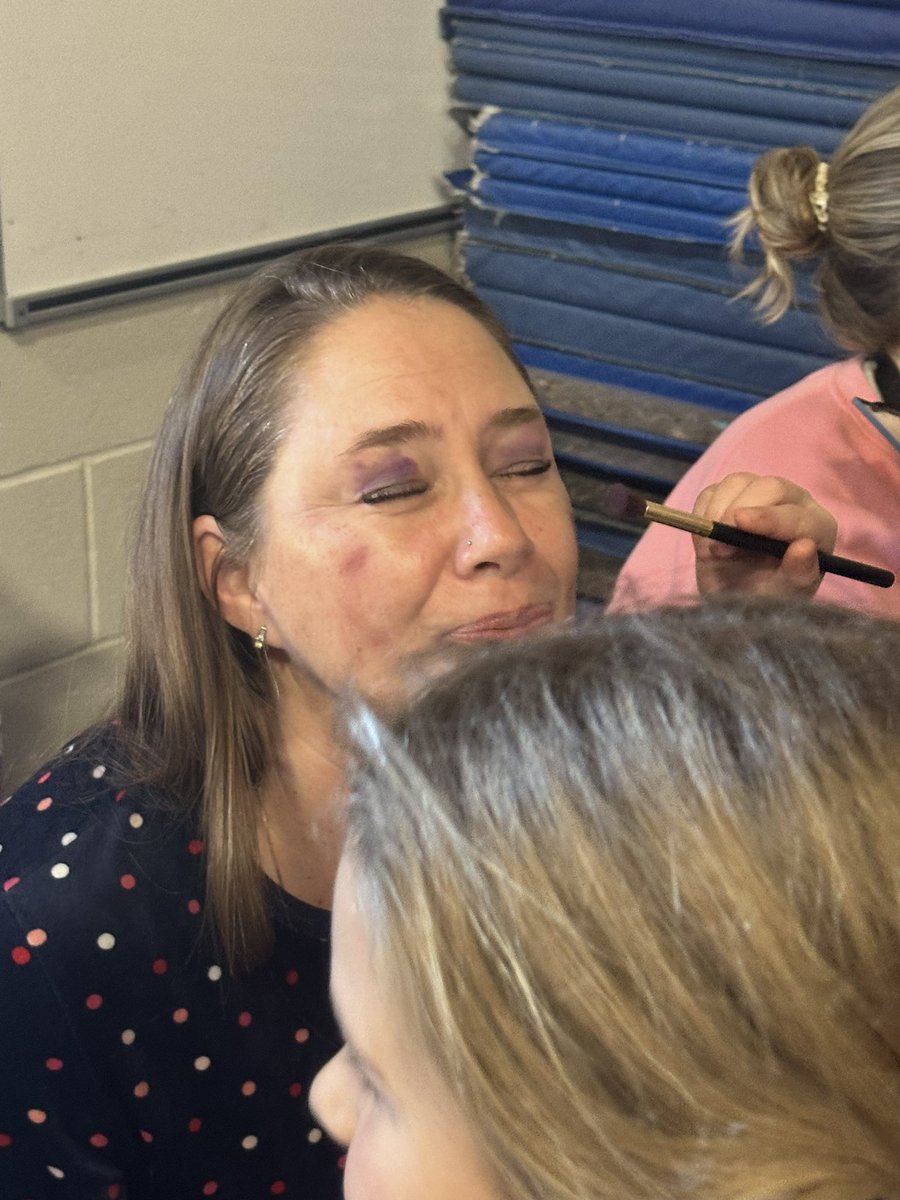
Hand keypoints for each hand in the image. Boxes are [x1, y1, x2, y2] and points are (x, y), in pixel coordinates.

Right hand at [692, 473, 837, 599]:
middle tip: (719, 545)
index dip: (767, 517)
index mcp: (816, 527)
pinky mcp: (730, 496)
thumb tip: (804, 547)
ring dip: (716, 512)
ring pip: (737, 482)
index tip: (738, 522)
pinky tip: (707, 541)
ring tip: (713, 550)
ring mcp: (760, 495)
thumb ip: (799, 574)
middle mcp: (793, 504)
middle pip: (770, 486)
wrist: (738, 599)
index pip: (795, 514)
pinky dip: (702, 513)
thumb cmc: (770, 600)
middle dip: (738, 510)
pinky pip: (711, 491)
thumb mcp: (787, 596)